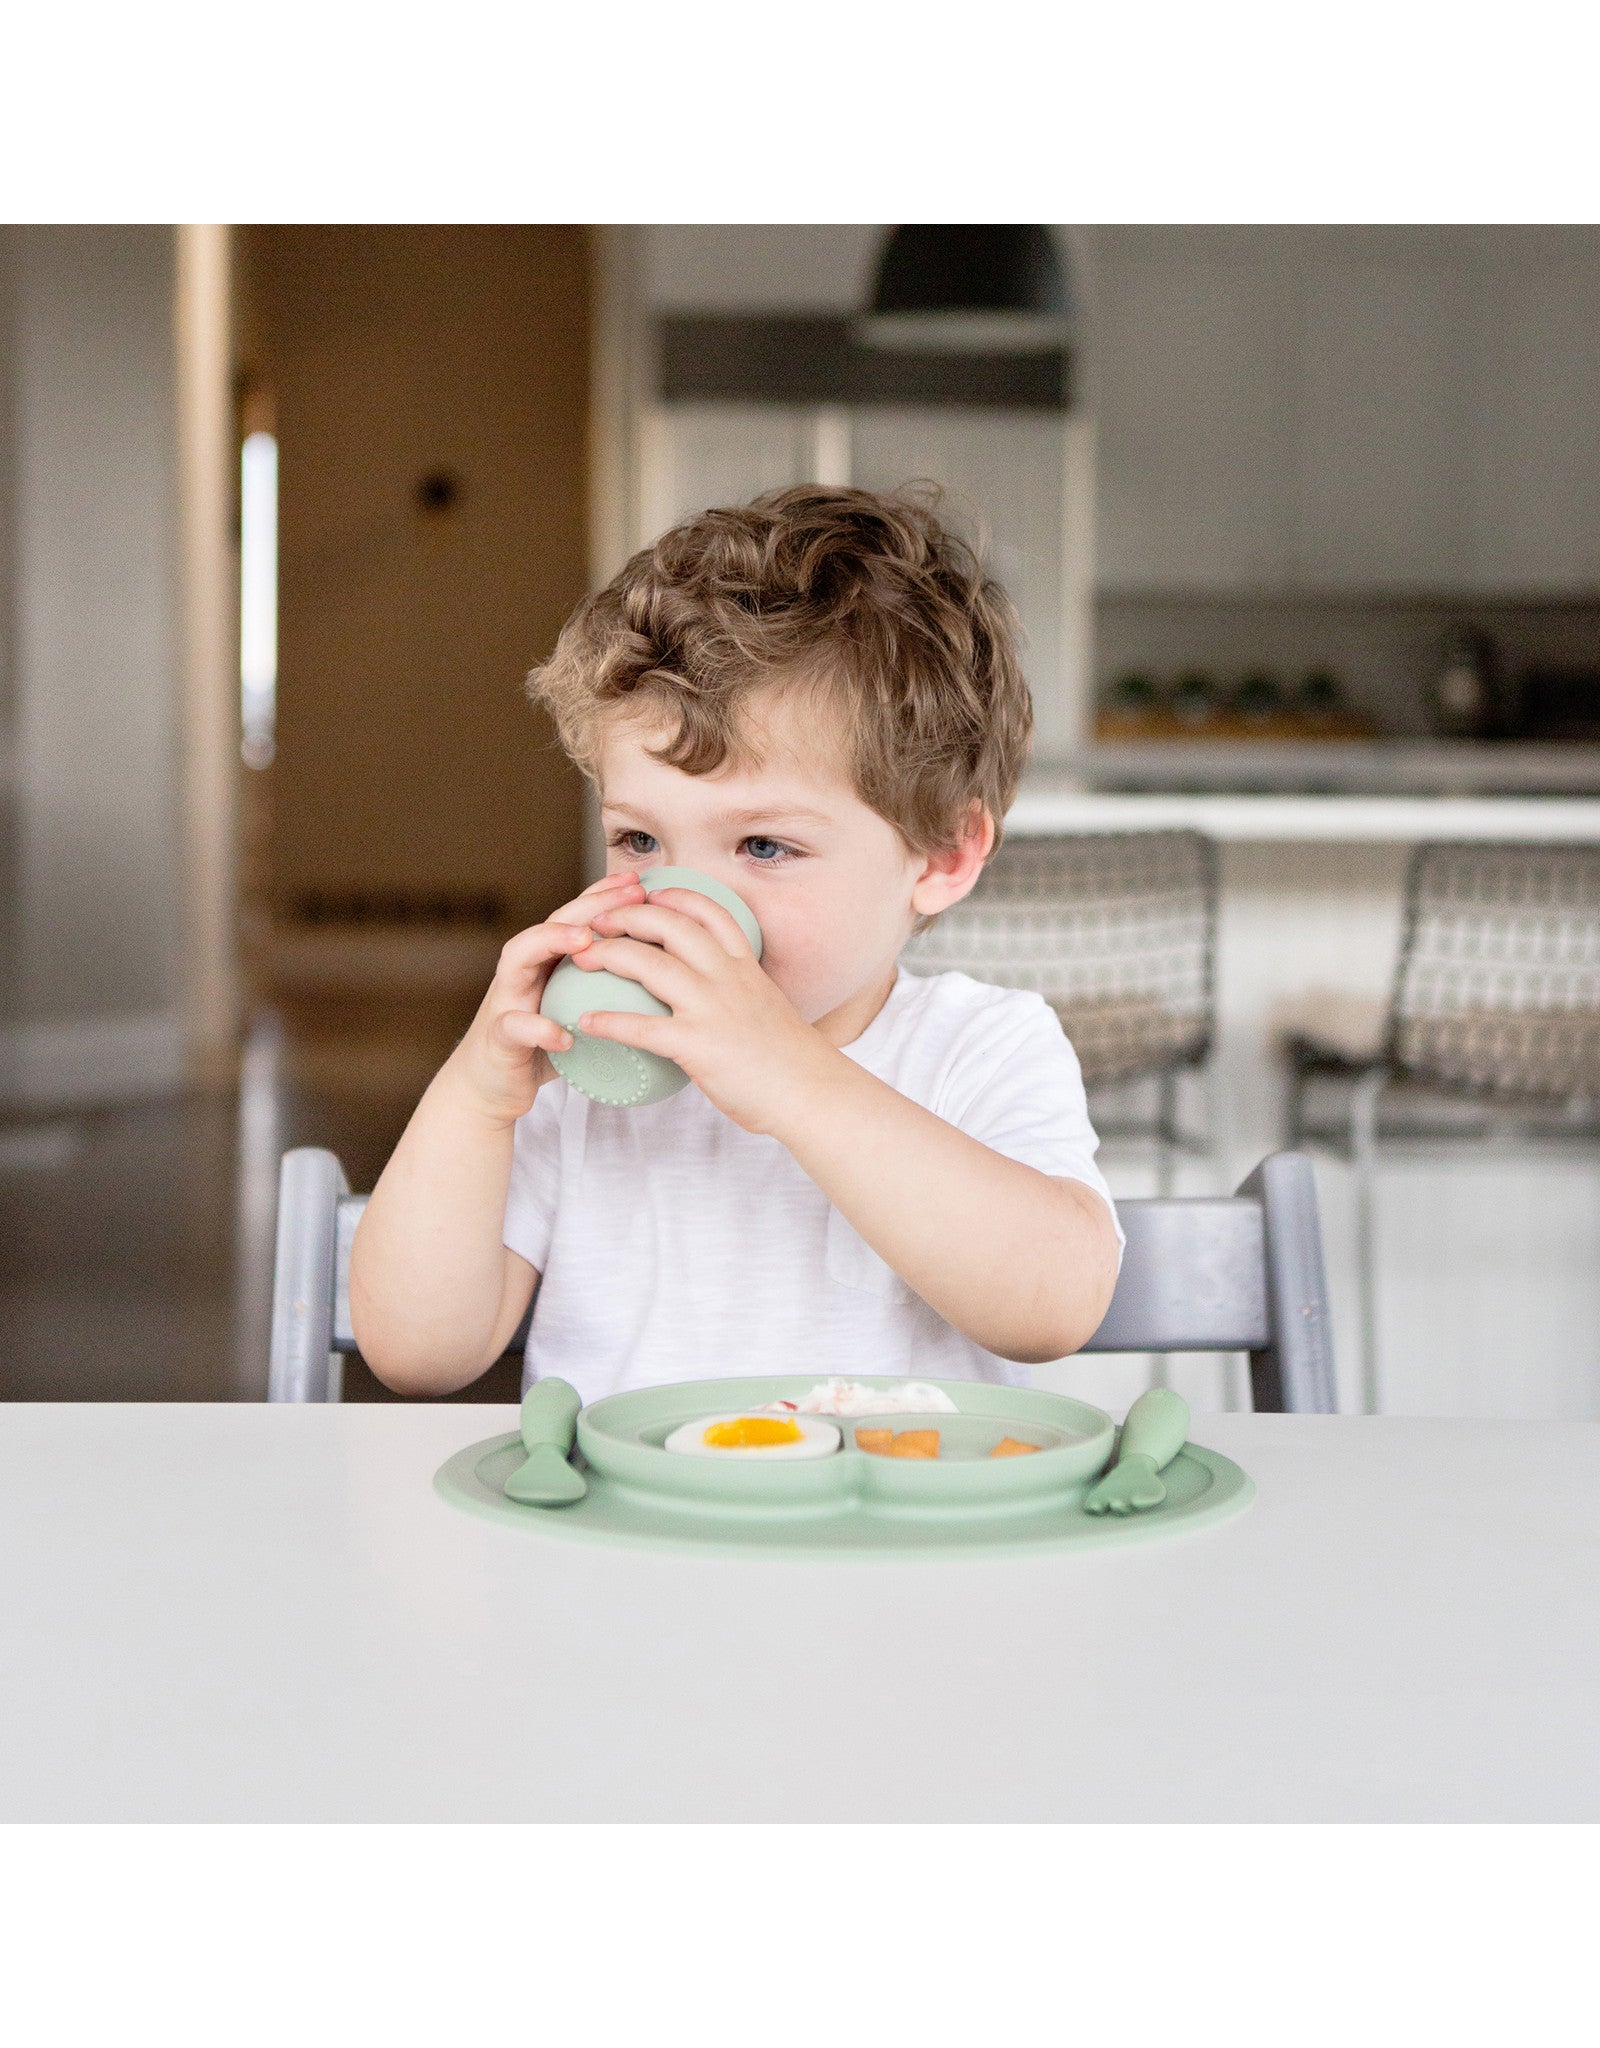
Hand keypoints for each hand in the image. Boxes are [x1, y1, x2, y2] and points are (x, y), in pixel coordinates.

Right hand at [444, 870, 647, 1125]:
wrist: (490, 1088)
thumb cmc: (541, 1046)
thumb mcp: (574, 1010)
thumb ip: (601, 991)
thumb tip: (659, 981)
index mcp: (545, 963)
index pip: (575, 919)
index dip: (604, 896)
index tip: (639, 882)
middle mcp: (523, 972)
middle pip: (551, 924)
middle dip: (589, 906)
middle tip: (627, 896)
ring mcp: (506, 1001)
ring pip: (518, 958)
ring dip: (551, 942)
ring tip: (586, 940)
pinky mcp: (498, 1039)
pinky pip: (514, 1028)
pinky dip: (538, 1029)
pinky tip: (564, 1036)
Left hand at [569, 888, 840, 1133]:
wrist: (811, 1093)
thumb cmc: (791, 1060)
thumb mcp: (766, 1006)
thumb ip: (738, 992)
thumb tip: (716, 996)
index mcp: (744, 965)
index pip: (708, 911)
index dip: (673, 896)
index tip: (648, 893)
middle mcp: (726, 976)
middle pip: (669, 925)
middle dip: (626, 916)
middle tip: (597, 922)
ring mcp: (711, 1007)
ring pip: (649, 964)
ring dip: (608, 955)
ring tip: (581, 958)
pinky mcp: (697, 1044)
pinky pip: (641, 1027)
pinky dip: (608, 1022)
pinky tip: (586, 1023)